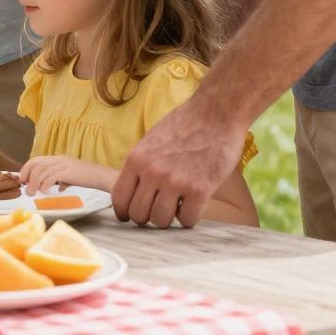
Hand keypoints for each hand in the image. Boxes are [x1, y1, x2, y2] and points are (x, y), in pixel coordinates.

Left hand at [19, 155, 100, 196]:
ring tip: (32, 192)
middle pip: (38, 165)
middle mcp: (59, 159)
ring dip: (35, 182)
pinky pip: (52, 176)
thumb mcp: (69, 176)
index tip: (22, 179)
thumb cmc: (86, 178)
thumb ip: (59, 179)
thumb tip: (53, 187)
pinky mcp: (69, 171)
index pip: (37, 159)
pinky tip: (43, 191)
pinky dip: (45, 183)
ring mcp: (64, 164)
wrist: (100, 176)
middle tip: (26, 188)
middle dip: (29, 176)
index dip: (27, 168)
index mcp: (58, 158)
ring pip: (43, 171)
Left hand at [111, 99, 244, 228]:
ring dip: (169, 219)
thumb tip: (132, 191)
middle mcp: (151, 172)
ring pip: (161, 221)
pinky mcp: (200, 189)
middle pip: (139, 215)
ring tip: (177, 206)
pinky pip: (187, 220)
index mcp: (136, 159)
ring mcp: (175, 182)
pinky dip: (189, 218)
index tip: (129, 217)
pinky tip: (193, 206)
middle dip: (148, 218)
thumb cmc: (184, 125)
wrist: (216, 113)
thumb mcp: (150, 141)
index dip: (124, 212)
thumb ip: (141, 165)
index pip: (120, 198)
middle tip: (159, 212)